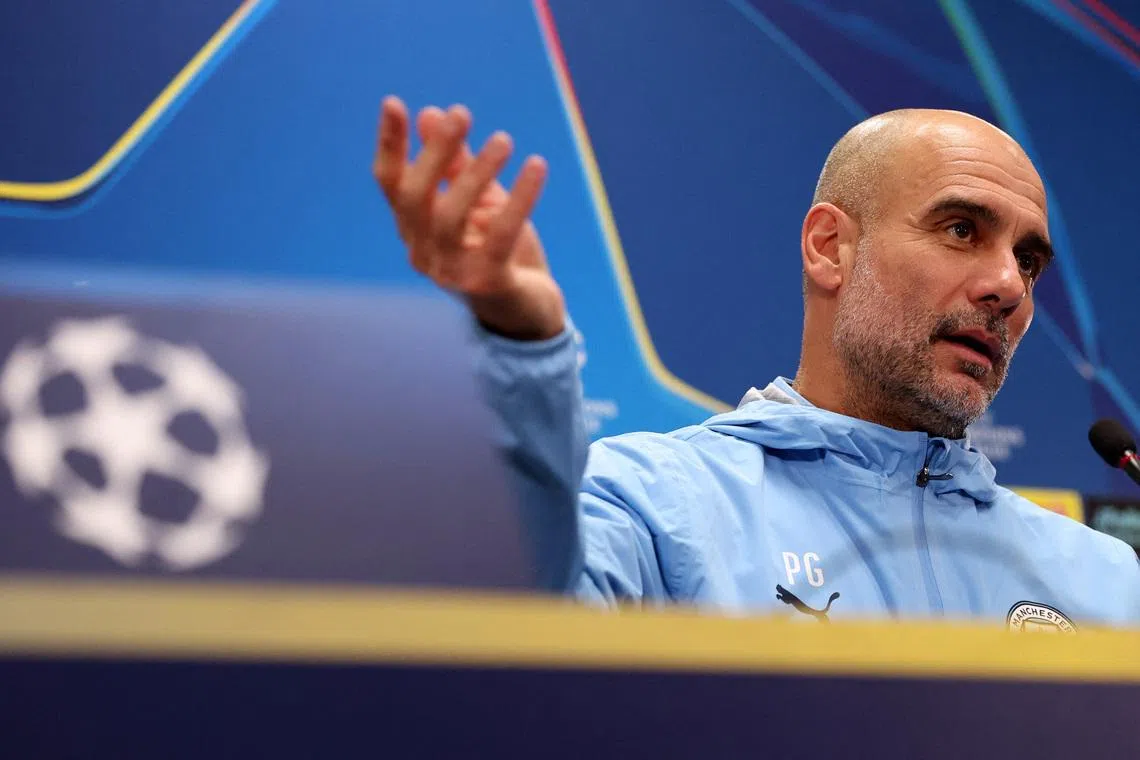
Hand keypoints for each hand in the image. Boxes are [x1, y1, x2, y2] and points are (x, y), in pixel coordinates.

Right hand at [373, 96, 565, 340]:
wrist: (530, 313)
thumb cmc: (501, 252)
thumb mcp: (481, 202)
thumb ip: (457, 164)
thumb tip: (432, 113)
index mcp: (415, 231)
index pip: (391, 185)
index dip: (390, 145)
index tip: (394, 103)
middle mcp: (424, 253)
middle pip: (415, 197)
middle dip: (435, 152)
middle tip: (462, 113)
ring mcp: (452, 272)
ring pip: (449, 217)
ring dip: (475, 173)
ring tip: (505, 140)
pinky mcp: (488, 283)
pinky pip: (501, 236)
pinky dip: (520, 198)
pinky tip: (537, 166)